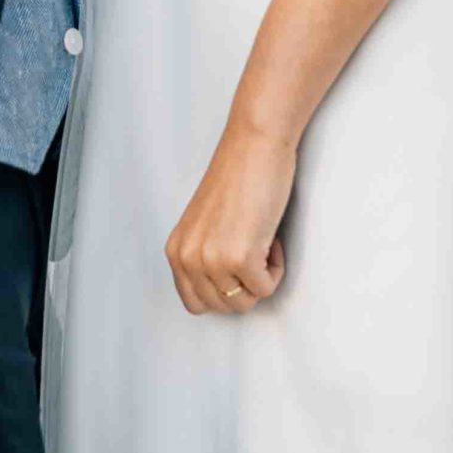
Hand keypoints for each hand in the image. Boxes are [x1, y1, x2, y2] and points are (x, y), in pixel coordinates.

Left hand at [165, 118, 293, 315]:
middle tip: (251, 245)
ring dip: (261, 275)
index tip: (235, 265)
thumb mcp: (204, 226)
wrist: (255, 144)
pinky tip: (270, 236)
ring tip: (259, 237)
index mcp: (176, 251)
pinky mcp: (240, 259)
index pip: (195, 303)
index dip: (223, 291)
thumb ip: (202, 257)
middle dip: (245, 285)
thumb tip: (221, 293)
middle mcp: (188, 259)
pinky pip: (266, 288)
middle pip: (222, 307)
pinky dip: (276, 268)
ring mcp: (212, 260)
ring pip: (245, 302)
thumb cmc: (238, 177)